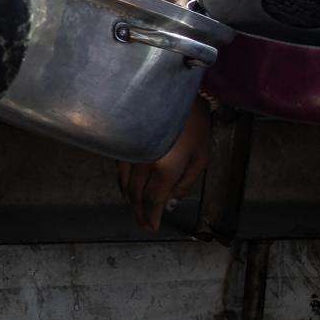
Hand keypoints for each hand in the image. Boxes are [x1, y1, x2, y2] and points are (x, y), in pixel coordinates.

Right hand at [118, 97, 210, 231]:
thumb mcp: (200, 157)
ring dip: (129, 199)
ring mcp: (128, 151)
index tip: (151, 227)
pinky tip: (128, 186)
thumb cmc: (193, 125)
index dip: (150, 216)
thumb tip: (169, 205)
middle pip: (135, 194)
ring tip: (135, 207)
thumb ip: (185, 184)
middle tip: (142, 223)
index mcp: (164, 168)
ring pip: (123, 183)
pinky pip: (119, 169)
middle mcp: (141, 163)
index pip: (152, 200)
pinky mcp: (122, 142)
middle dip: (138, 211)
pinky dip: (123, 183)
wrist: (172, 92)